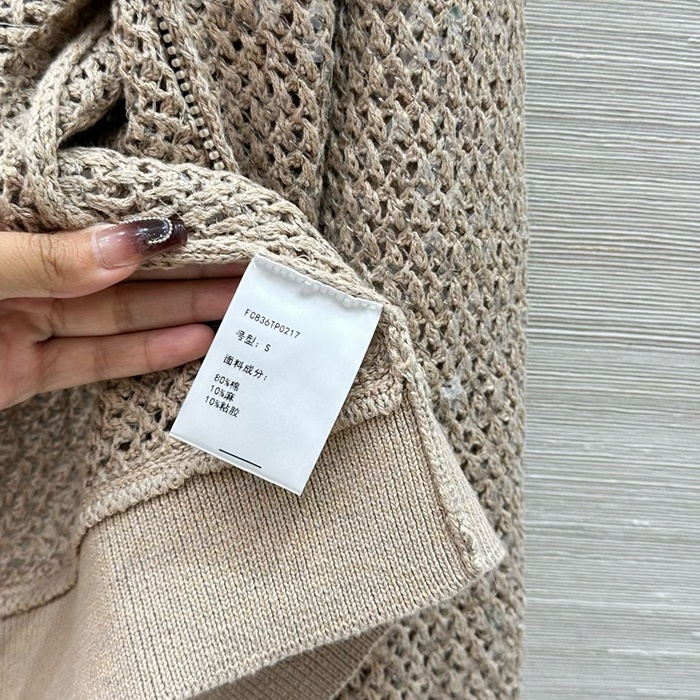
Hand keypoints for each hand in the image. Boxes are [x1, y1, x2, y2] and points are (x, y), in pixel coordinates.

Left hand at [0, 217, 244, 409]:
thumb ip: (47, 258)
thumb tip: (127, 245)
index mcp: (8, 227)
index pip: (97, 225)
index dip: (154, 230)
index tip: (213, 231)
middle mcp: (26, 277)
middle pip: (118, 274)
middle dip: (184, 273)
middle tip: (244, 272)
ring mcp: (24, 326)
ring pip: (115, 317)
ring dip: (177, 314)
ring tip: (234, 308)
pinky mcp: (25, 375)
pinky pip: (92, 361)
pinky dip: (142, 354)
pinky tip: (190, 343)